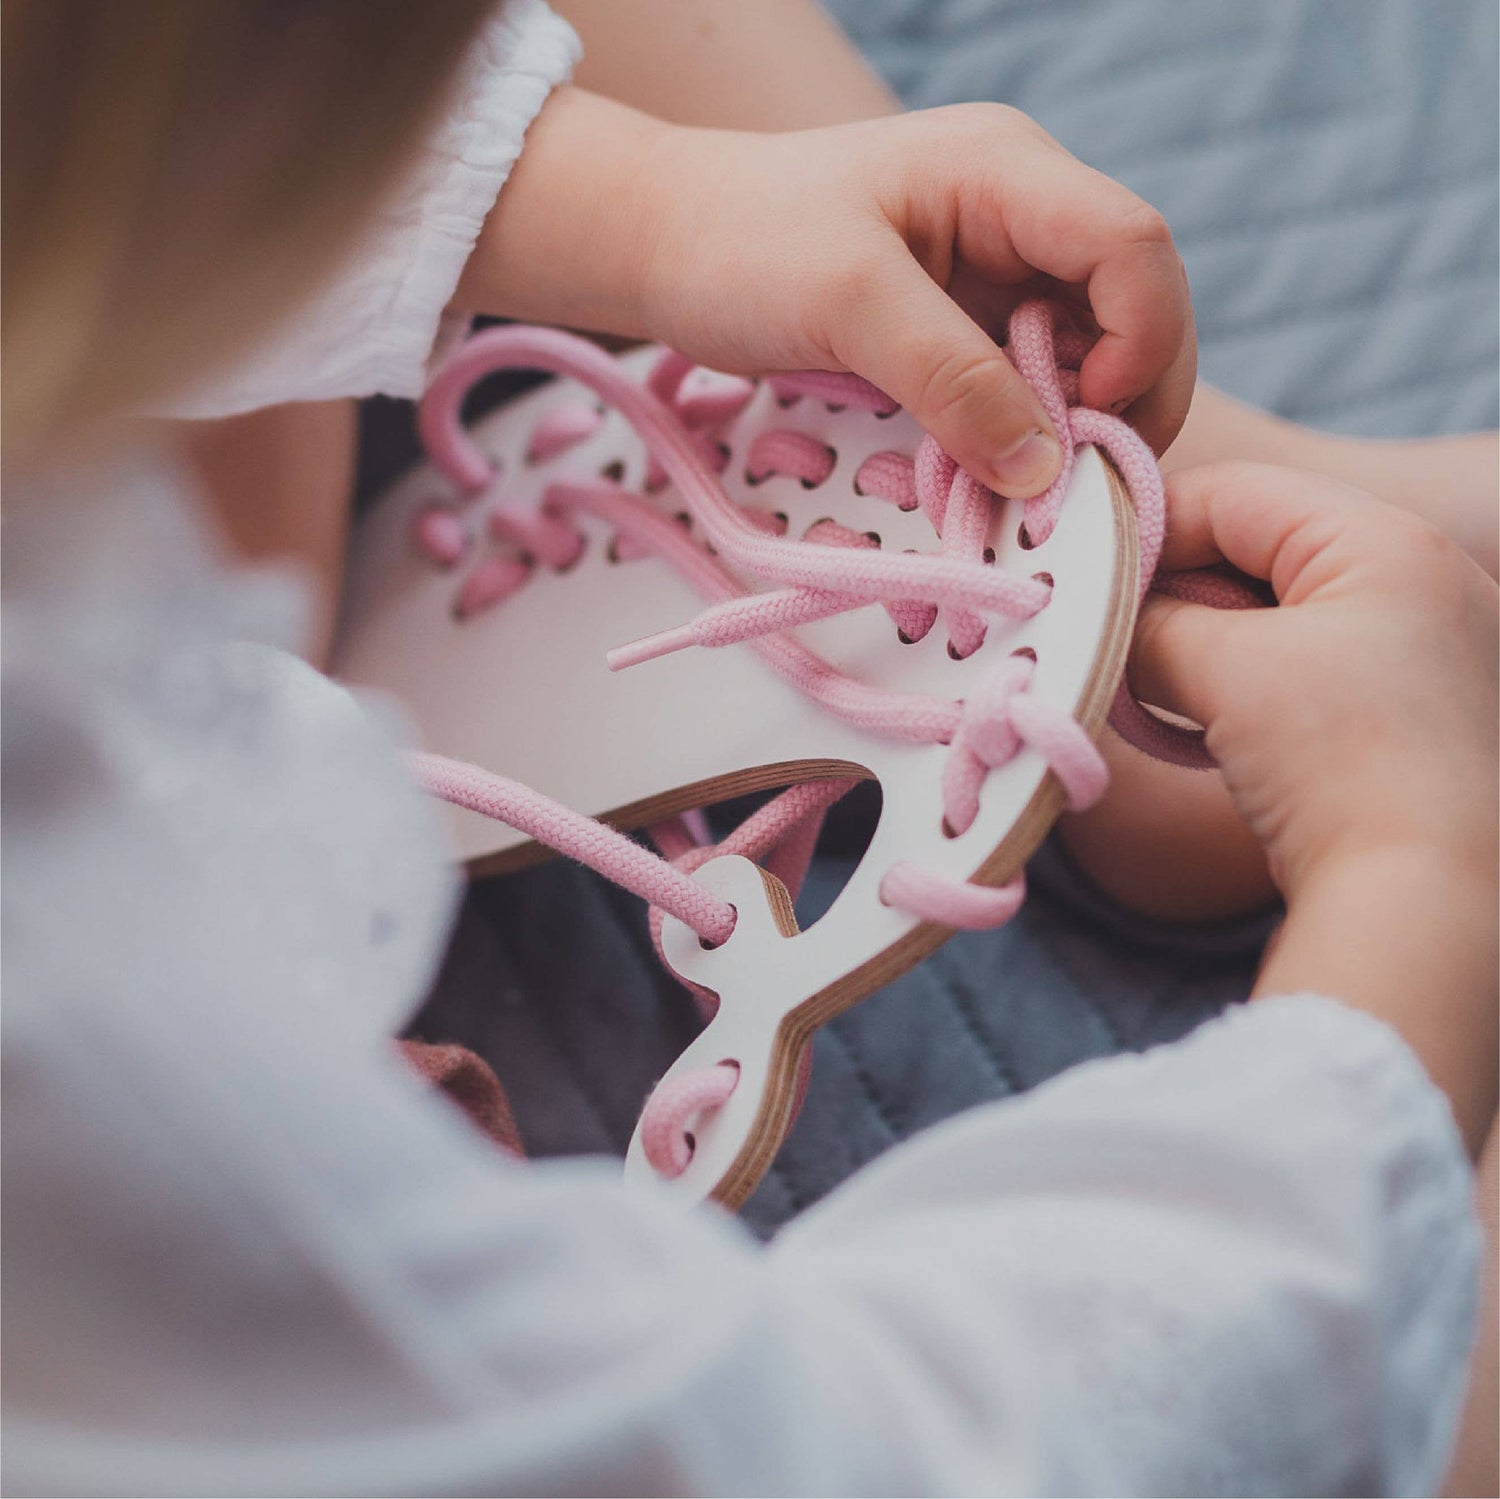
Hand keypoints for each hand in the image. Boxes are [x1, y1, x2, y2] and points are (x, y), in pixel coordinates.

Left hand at [460, 89, 1196, 497]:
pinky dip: (1021, 436)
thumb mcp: (846, 301)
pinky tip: (988, 472)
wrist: (667, 243)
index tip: (1087, 427)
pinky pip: (1025, 386)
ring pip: (1086, 358)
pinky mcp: (963, 326)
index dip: (1143, 342)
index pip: (1135, 247)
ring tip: (1023, 488)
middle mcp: (1021, 219)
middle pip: (1133, 309)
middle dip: (1121, 400)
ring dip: (1070, 429)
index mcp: (1008, 173)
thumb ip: (949, 376)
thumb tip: (1042, 469)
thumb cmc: (741, 241)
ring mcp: (995, 274)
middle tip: (1070, 484)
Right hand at [1129, 461, 1497, 900]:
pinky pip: (1307, 669)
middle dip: (1173, 596)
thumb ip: (1148, 623)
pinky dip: (1244, 688)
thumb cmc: (1341, 765)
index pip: (1234, 494)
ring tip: (1153, 692)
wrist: (1432, 902)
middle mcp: (1424, 579)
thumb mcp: (1223, 671)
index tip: (1084, 579)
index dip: (1147, 529)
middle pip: (1257, 551)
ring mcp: (1428, 649)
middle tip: (1110, 640)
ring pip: (1276, 614)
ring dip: (1202, 648)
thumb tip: (1107, 616)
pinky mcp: (1415, 713)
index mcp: (1387, 542)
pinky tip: (1203, 730)